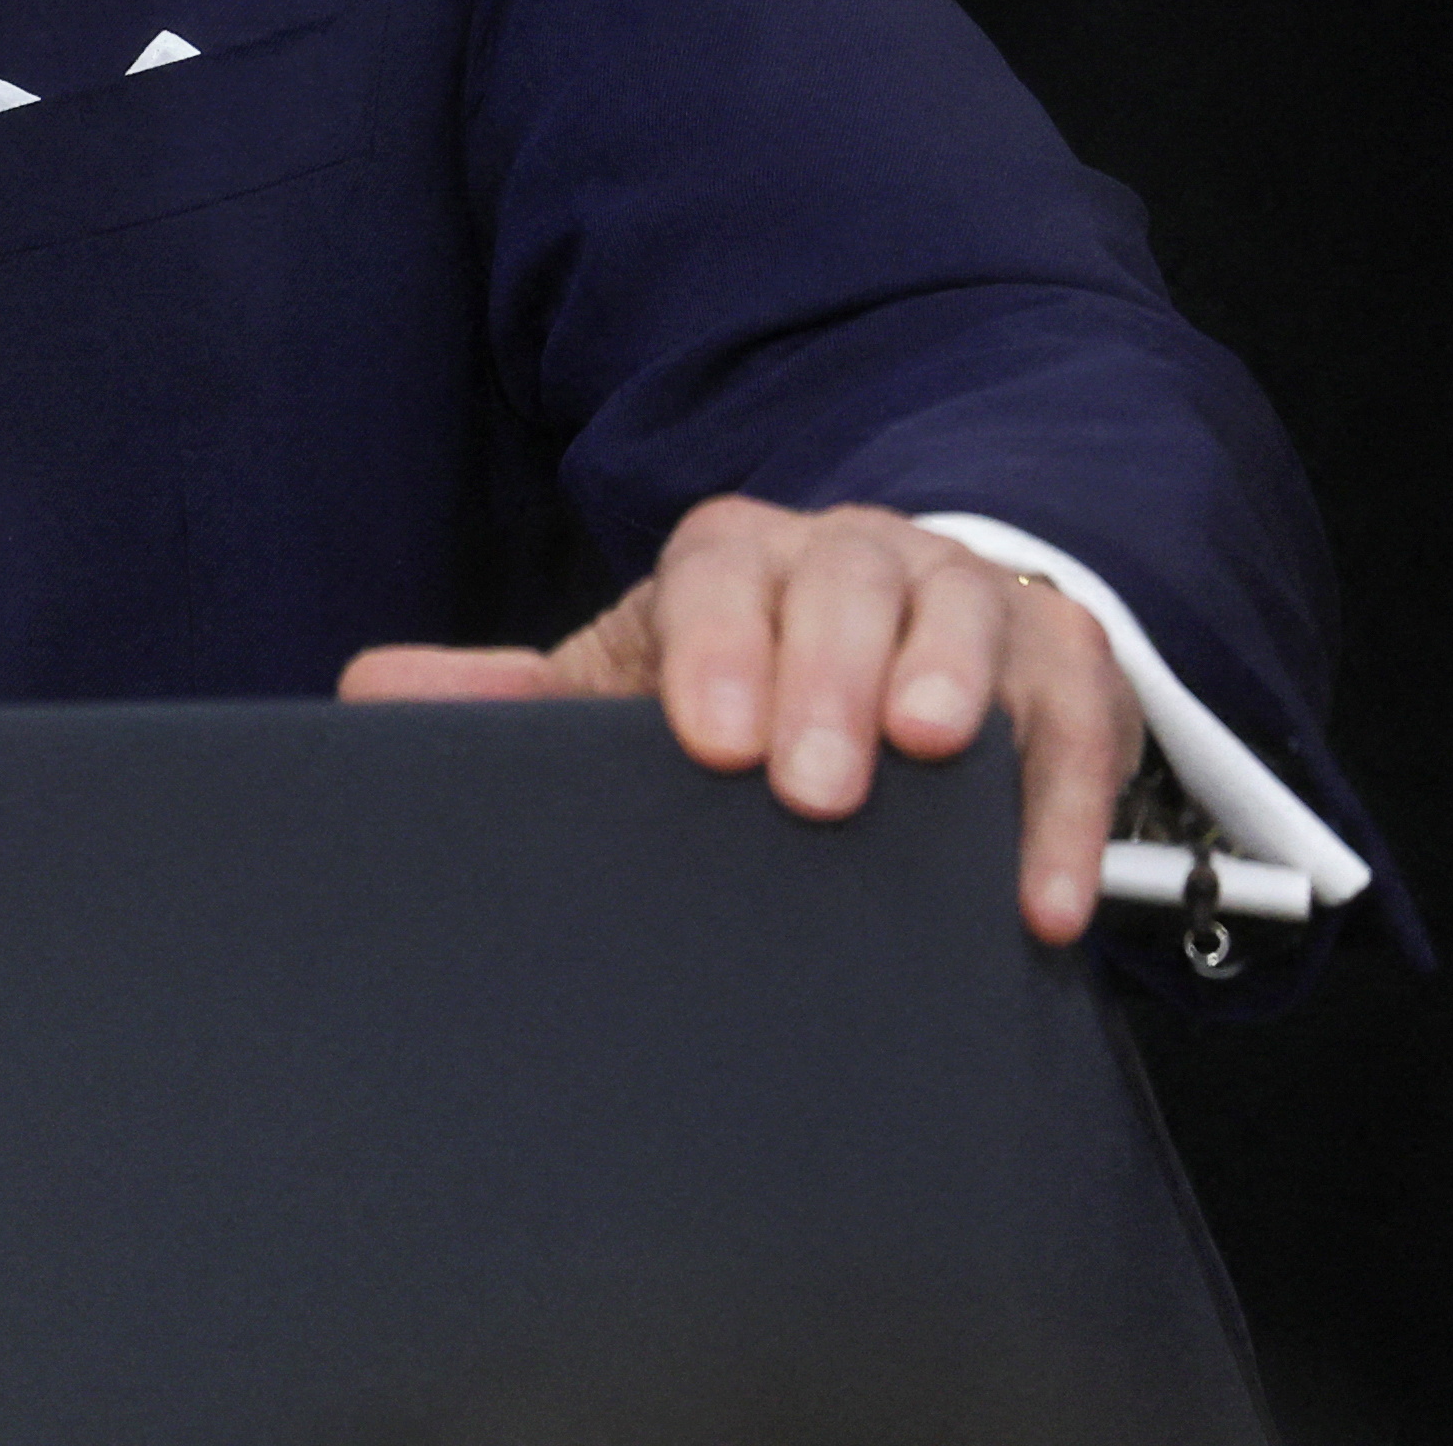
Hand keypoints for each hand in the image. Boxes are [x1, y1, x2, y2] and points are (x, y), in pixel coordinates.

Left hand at [337, 499, 1142, 941]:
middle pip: (851, 583)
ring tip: (942, 762)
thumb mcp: (632, 687)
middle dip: (832, 677)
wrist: (879, 659)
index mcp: (739, 555)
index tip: (706, 740)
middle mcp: (859, 557)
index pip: (720, 566)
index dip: (714, 646)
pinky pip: (1081, 718)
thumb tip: (372, 695)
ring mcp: (970, 602)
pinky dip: (1071, 804)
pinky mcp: (1066, 670)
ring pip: (978, 618)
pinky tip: (1042, 897)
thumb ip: (518, 702)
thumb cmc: (739, 685)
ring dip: (965, 692)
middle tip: (814, 785)